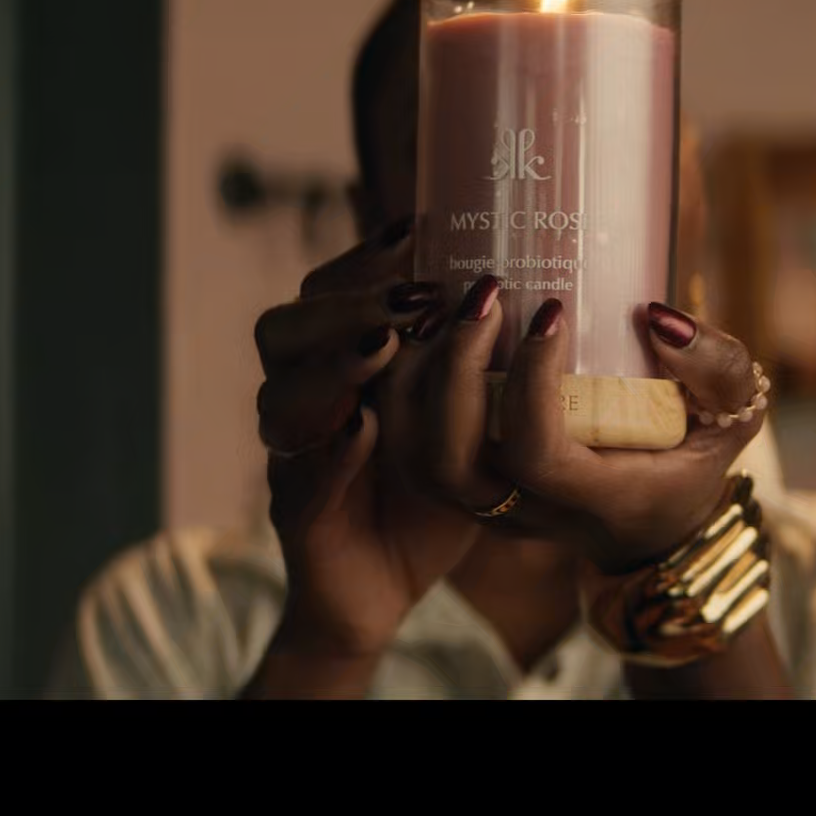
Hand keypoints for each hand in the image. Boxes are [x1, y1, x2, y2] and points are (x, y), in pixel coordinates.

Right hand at [253, 218, 483, 660]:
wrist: (384, 587)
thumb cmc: (427, 488)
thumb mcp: (457, 414)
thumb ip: (476, 357)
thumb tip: (536, 284)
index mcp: (333, 367)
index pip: (323, 292)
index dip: (359, 259)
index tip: (412, 227)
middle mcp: (302, 403)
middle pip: (281, 330)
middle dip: (341, 306)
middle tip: (408, 298)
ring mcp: (293, 460)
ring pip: (279, 399)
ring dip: (331, 368)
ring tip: (384, 346)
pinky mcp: (298, 519)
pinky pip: (298, 480)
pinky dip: (329, 452)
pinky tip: (362, 427)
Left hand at [380, 278, 766, 575]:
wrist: (650, 524)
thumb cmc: (692, 459)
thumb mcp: (733, 416)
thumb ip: (717, 367)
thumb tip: (656, 316)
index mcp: (591, 499)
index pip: (534, 453)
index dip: (530, 382)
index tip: (552, 311)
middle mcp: (526, 514)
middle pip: (450, 460)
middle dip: (455, 368)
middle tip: (482, 290)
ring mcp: (484, 508)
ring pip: (412, 455)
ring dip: (412, 376)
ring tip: (439, 301)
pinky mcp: (460, 489)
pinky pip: (403, 444)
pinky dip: (399, 385)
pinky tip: (419, 323)